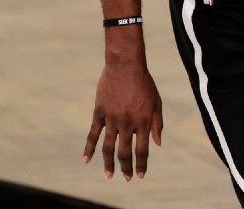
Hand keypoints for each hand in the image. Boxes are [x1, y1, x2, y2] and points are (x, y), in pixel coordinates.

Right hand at [83, 62, 162, 179]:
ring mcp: (112, 119)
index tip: (140, 175)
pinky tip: (86, 161)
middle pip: (125, 152)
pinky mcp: (99, 113)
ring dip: (108, 164)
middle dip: (126, 167)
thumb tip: (158, 144)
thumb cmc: (144, 83)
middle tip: (126, 178)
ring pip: (108, 147)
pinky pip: (93, 134)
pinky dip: (89, 148)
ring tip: (109, 175)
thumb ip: (157, 123)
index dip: (141, 164)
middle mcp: (128, 123)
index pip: (143, 150)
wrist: (125, 65)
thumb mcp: (156, 102)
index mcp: (143, 121)